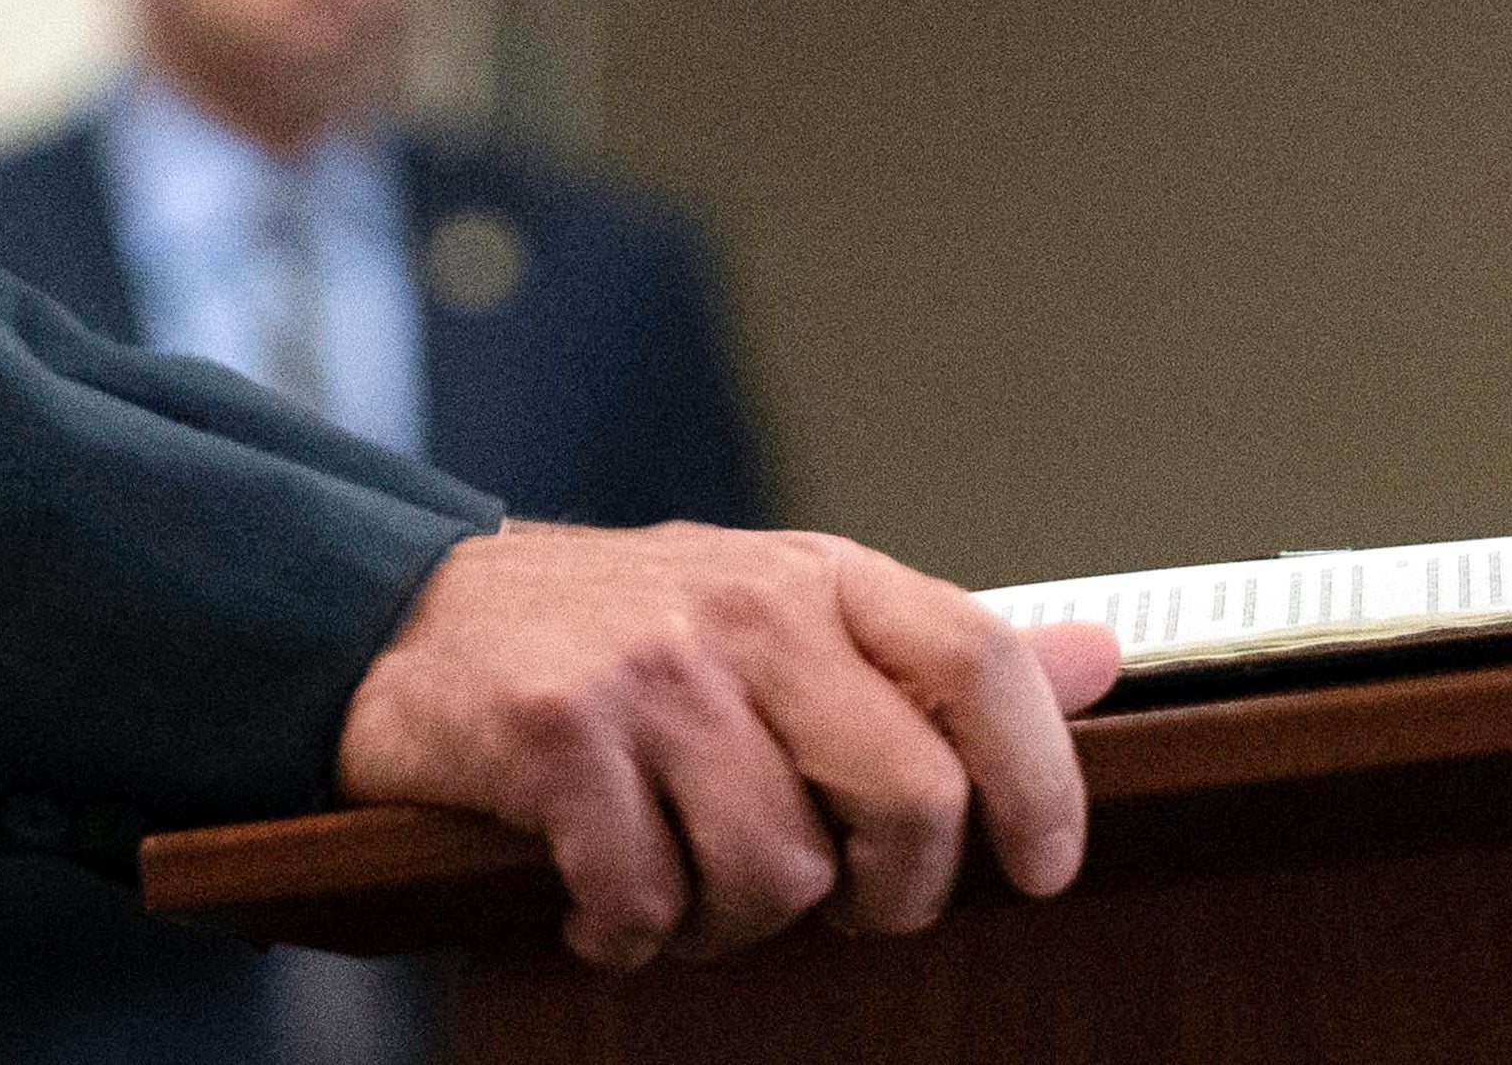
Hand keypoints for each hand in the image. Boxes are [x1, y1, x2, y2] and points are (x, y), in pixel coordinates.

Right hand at [331, 521, 1127, 970]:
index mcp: (820, 577)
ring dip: (734, 924)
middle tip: (836, 903)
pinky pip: (646, 900)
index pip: (981, 662)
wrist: (407, 619)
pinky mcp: (557, 734)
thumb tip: (1103, 661)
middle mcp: (747, 609)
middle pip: (907, 797)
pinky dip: (628, 934)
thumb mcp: (787, 613)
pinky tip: (604, 901)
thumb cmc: (621, 631)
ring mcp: (652, 670)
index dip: (1041, 781)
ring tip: (689, 890)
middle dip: (887, 895)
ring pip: (777, 871)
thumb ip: (934, 656)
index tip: (1041, 868)